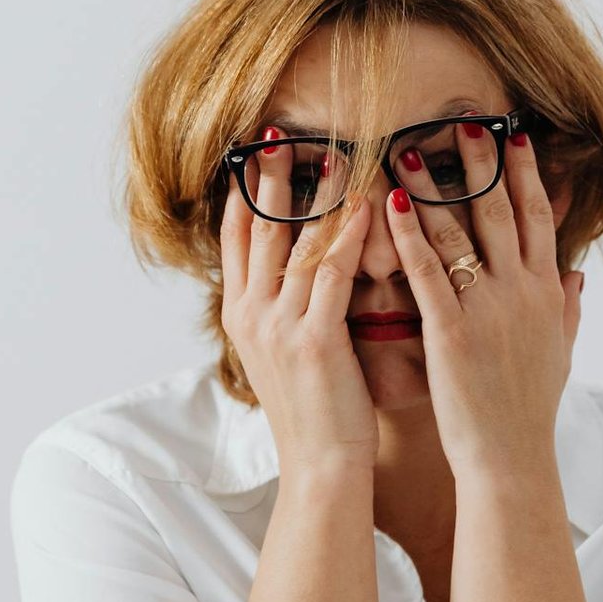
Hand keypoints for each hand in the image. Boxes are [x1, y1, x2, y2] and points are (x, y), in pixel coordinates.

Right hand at [219, 133, 378, 479]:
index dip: (243, 191)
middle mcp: (250, 315)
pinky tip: (367, 204)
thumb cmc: (316, 412)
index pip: (235, 237)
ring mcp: (278, 326)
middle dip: (268, 176)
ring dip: (317, 193)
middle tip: (279, 132)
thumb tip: (297, 265)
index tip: (252, 151)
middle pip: (257, 228)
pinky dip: (349, 234)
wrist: (321, 469)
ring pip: (295, 242)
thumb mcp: (283, 354)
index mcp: (240, 316)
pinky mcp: (313, 341)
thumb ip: (285, 306)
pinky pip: (332, 273)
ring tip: (335, 151)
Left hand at [382, 125, 581, 480]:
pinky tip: (390, 203)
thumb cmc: (529, 411)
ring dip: (433, 185)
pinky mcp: (451, 332)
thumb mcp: (561, 352)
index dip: (527, 174)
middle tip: (466, 120)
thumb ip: (568, 307)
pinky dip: (409, 233)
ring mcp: (487, 310)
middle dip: (484, 163)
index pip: (539, 218)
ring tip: (409, 148)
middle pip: (503, 212)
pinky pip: (426, 272)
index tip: (515, 135)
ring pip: (460, 232)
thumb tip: (578, 271)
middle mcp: (521, 292)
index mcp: (546, 293)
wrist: (512, 460)